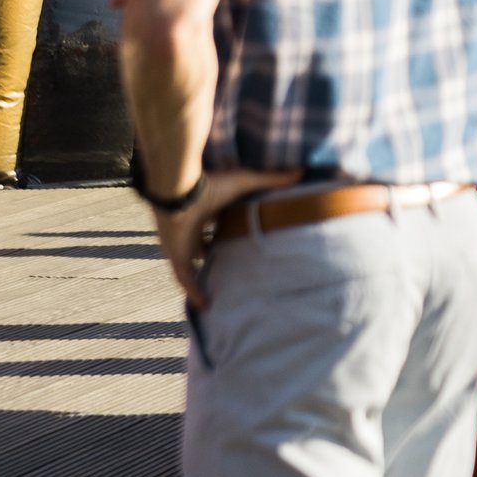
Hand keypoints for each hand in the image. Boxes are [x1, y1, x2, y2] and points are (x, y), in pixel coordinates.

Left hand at [152, 168, 299, 309]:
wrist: (178, 191)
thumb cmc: (209, 184)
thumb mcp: (245, 182)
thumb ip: (269, 179)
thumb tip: (299, 171)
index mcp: (204, 211)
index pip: (215, 223)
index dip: (226, 230)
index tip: (242, 237)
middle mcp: (191, 230)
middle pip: (204, 245)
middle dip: (217, 253)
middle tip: (237, 263)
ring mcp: (182, 245)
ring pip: (193, 264)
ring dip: (205, 274)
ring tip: (224, 286)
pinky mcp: (177, 258)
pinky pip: (185, 280)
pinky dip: (195, 292)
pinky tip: (207, 305)